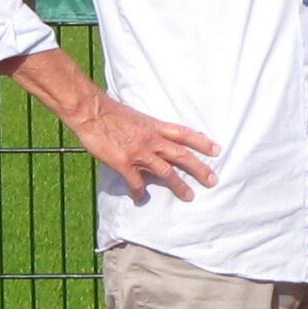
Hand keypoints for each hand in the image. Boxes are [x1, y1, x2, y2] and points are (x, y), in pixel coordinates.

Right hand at [69, 94, 218, 202]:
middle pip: (181, 155)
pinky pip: (136, 182)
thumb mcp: (136, 117)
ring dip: (178, 185)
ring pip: (165, 171)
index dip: (201, 142)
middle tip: (212, 180)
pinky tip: (139, 198)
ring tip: (189, 196)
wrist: (91, 111)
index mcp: (154, 126)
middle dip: (199, 168)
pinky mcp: (124, 163)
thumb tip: (153, 139)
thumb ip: (147, 129)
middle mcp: (151, 139)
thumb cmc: (110, 111)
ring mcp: (139, 152)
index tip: (216, 150)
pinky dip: (139, 192)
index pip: (184, 133)